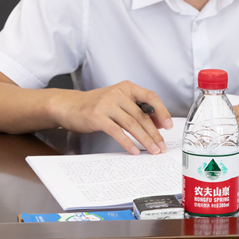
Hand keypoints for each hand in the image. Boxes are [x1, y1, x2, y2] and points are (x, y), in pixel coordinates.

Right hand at [50, 81, 172, 154]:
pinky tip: (134, 151)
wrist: (70, 105)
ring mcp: (107, 104)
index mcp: (127, 87)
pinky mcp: (97, 117)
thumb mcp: (118, 101)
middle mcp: (118, 93)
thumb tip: (158, 124)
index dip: (162, 111)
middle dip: (154, 133)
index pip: (151, 97)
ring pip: (132, 124)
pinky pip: (117, 132)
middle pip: (142, 115)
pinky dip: (127, 143)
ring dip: (145, 140)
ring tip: (152, 150)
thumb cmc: (97, 105)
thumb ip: (137, 109)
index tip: (168, 126)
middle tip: (161, 146)